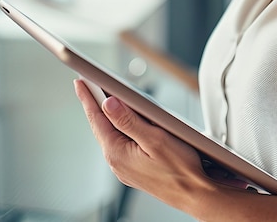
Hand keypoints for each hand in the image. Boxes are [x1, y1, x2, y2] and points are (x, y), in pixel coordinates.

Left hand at [73, 79, 207, 210]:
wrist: (196, 194)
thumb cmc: (181, 169)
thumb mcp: (156, 139)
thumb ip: (130, 121)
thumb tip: (109, 103)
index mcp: (118, 153)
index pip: (98, 119)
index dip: (88, 97)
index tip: (79, 82)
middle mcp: (117, 162)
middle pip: (101, 126)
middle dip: (94, 105)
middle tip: (86, 86)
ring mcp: (125, 167)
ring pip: (111, 135)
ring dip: (106, 116)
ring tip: (101, 99)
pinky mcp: (135, 168)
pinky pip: (121, 143)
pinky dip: (118, 128)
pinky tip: (123, 121)